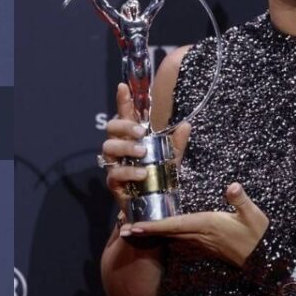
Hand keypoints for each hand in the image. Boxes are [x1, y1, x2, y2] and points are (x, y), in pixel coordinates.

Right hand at [101, 83, 190, 214]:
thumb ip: (176, 143)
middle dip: (124, 126)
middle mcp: (120, 148)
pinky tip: (143, 173)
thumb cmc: (160, 178)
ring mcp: (114, 164)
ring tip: (142, 152)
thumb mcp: (171, 158)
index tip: (123, 87)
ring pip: (109, 147)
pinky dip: (129, 171)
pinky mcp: (113, 182)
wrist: (155, 208)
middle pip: (111, 128)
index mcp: (132, 138)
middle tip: (140, 131)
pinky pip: (115, 173)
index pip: (125, 115)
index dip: (123, 101)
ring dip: (126, 147)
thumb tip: (186, 124)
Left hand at [120, 182, 268, 267]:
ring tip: (131, 228)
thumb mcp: (253, 215)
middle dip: (145, 230)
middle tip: (122, 228)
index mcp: (206, 225)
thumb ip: (241, 200)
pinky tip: (154, 230)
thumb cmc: (257, 234)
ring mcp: (199, 241)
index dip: (154, 225)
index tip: (135, 226)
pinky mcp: (202, 244)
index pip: (174, 225)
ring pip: (169, 236)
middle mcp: (198, 235)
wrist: (263, 259)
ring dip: (151, 233)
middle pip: (165, 232)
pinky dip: (163, 234)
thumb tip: (233, 186)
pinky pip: (177, 239)